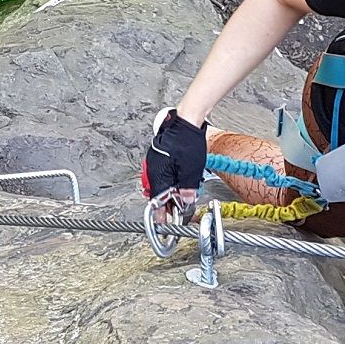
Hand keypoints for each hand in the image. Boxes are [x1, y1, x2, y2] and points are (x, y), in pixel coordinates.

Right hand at [141, 108, 205, 224]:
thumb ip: (187, 188)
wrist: (186, 121)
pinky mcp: (160, 155)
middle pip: (158, 193)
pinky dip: (170, 180)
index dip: (161, 213)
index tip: (163, 223)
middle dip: (167, 202)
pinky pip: (163, 173)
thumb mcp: (191, 169)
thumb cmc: (187, 141)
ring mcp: (155, 161)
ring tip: (182, 193)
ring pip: (161, 183)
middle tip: (176, 209)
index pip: (157, 200)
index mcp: (158, 174)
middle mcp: (153, 169)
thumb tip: (186, 200)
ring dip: (170, 191)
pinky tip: (180, 179)